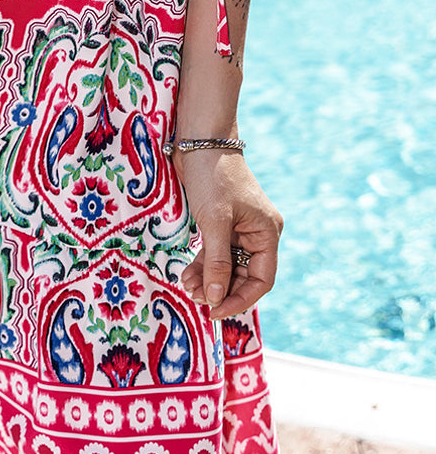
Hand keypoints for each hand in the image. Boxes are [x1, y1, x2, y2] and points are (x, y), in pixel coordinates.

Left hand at [177, 148, 282, 320]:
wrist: (200, 141)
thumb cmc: (214, 177)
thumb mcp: (215, 222)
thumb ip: (218, 262)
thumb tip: (216, 298)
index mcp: (267, 233)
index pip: (261, 279)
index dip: (240, 299)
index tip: (216, 312)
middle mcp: (257, 234)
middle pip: (243, 275)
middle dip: (221, 289)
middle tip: (196, 299)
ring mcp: (238, 229)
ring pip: (227, 265)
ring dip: (209, 279)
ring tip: (187, 287)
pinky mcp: (220, 224)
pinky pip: (215, 253)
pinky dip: (203, 265)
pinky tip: (187, 275)